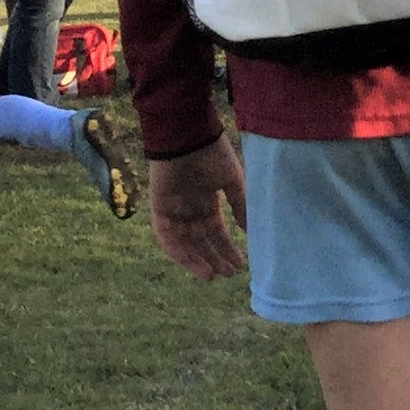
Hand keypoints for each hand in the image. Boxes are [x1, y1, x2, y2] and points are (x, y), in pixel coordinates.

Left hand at [149, 134, 247, 278]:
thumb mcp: (232, 181)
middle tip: (228, 274)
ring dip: (198, 260)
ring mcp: (174, 210)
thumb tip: (251, 230)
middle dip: (214, 258)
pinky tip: (195, 263)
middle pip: (201, 241)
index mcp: (207, 202)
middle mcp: (190, 209)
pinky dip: (179, 252)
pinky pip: (166, 236)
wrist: (186, 134)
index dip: (227, 249)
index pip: (217, 232)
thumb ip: (240, 205)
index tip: (241, 264)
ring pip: (185, 243)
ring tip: (213, 275)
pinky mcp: (159, 208)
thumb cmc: (211, 152)